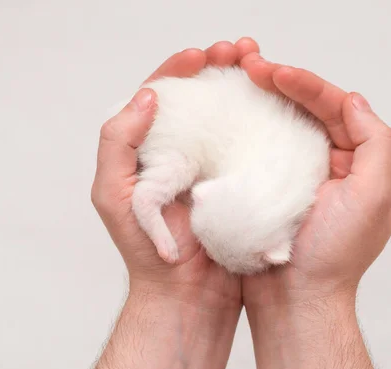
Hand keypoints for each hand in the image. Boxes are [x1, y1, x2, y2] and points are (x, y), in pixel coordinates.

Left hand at [91, 38, 259, 308]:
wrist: (188, 295)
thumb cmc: (146, 253)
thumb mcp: (114, 195)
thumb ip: (118, 143)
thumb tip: (147, 97)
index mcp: (148, 151)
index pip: (161, 97)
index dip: (180, 70)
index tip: (201, 57)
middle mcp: (181, 153)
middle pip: (200, 99)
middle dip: (219, 68)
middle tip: (241, 51)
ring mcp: (213, 167)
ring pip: (228, 117)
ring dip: (244, 88)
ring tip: (261, 67)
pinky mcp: (239, 183)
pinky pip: (250, 146)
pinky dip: (262, 122)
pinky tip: (276, 106)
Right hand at [240, 54, 390, 305]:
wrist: (295, 301)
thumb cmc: (334, 254)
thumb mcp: (373, 195)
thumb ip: (375, 142)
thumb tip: (353, 99)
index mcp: (355, 163)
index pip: (335, 109)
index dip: (307, 85)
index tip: (274, 71)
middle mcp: (328, 165)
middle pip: (306, 110)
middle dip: (280, 83)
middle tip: (249, 65)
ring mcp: (296, 176)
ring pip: (281, 125)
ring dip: (262, 100)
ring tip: (238, 79)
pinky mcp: (268, 189)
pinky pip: (260, 149)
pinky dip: (248, 128)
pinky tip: (230, 115)